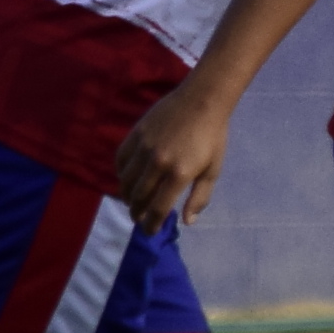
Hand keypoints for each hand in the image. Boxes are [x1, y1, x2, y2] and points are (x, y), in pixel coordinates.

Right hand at [113, 84, 231, 229]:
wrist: (202, 100)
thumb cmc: (212, 137)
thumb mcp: (213, 170)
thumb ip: (199, 197)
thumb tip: (188, 222)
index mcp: (179, 174)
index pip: (158, 208)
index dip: (152, 225)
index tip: (150, 232)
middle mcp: (158, 163)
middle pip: (139, 197)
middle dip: (137, 213)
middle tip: (139, 219)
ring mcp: (144, 147)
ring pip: (126, 181)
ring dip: (126, 196)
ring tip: (132, 202)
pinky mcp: (136, 134)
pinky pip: (121, 159)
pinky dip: (121, 173)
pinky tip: (126, 179)